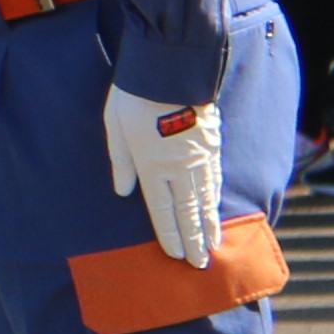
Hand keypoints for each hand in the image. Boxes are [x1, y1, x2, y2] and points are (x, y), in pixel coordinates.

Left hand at [103, 87, 225, 266]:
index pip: (162, 210)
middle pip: (189, 211)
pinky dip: (217, 198)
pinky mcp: (213, 144)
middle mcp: (180, 167)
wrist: (171, 68)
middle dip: (195, 240)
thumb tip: (123, 192)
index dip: (169, 234)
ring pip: (207, 198)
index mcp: (152, 166)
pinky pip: (216, 179)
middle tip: (202, 265)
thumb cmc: (134, 97)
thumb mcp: (115, 127)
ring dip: (211, 224)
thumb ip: (121, 162)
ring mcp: (200, 156)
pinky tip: (217, 208)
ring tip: (215, 246)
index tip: (176, 255)